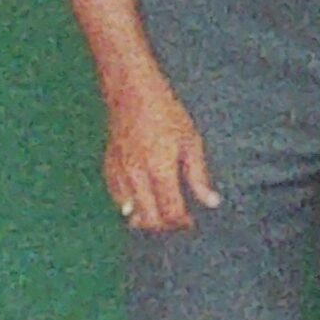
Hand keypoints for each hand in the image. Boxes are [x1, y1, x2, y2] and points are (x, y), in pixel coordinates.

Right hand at [103, 72, 219, 233]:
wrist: (131, 93)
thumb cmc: (166, 113)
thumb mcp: (190, 141)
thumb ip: (198, 175)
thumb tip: (211, 202)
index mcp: (160, 169)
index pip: (170, 211)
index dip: (181, 223)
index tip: (190, 223)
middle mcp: (137, 175)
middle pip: (148, 218)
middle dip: (164, 226)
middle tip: (177, 221)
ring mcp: (119, 173)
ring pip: (129, 213)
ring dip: (146, 218)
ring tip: (161, 214)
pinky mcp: (108, 168)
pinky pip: (117, 198)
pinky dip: (129, 206)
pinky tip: (142, 202)